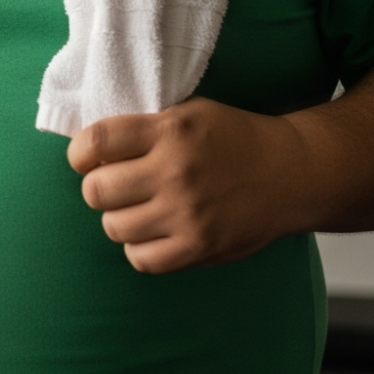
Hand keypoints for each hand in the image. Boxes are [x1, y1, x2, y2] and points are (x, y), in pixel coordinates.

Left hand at [67, 98, 316, 273]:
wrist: (293, 172)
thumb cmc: (234, 139)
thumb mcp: (189, 113)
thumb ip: (142, 129)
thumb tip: (88, 151)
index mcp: (170, 131)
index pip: (96, 142)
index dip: (80, 153)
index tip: (86, 158)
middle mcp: (175, 171)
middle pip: (96, 191)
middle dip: (99, 188)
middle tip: (117, 185)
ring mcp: (187, 213)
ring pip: (113, 227)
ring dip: (119, 219)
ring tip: (139, 209)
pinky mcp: (199, 246)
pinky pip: (141, 259)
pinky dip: (140, 248)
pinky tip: (154, 233)